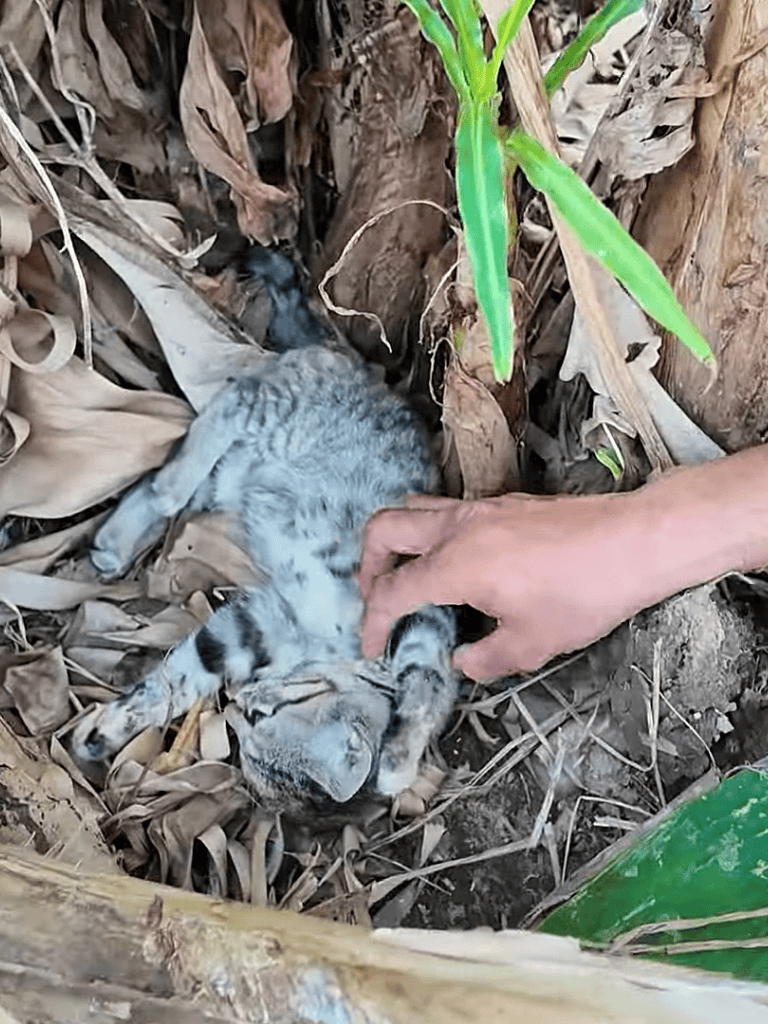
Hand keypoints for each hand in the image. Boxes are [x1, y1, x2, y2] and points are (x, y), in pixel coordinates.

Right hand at [359, 491, 657, 678]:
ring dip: (395, 540)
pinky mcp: (503, 503)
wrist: (633, 541)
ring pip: (412, 509)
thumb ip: (486, 658)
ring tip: (404, 573)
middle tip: (374, 597)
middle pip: (384, 529)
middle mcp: (457, 528)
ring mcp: (480, 509)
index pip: (392, 591)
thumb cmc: (584, 593)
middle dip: (367, 565)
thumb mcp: (532, 644)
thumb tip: (464, 662)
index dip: (373, 623)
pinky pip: (446, 509)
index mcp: (454, 565)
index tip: (373, 647)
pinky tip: (454, 561)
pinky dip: (430, 533)